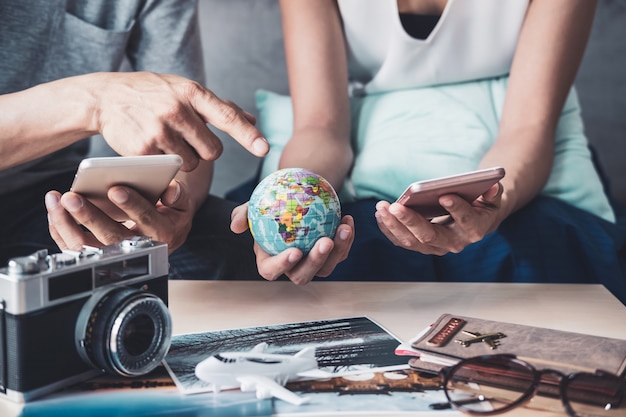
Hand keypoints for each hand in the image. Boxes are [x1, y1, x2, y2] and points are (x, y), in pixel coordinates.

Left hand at [45, 179, 194, 252]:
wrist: (166, 231)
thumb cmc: (170, 212)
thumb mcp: (182, 203)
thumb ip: (178, 194)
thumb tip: (170, 190)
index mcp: (164, 234)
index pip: (148, 220)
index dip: (132, 205)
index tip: (115, 189)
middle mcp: (140, 248)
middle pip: (112, 237)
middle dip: (90, 217)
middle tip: (72, 197)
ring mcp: (116, 255)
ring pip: (89, 247)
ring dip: (68, 225)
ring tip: (56, 200)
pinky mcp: (98, 256)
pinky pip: (76, 248)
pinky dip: (61, 230)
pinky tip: (55, 210)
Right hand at [90, 72, 268, 170]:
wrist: (105, 98)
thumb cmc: (153, 93)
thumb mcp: (185, 90)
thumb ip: (219, 106)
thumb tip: (253, 119)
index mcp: (191, 92)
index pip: (226, 116)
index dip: (247, 134)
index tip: (264, 148)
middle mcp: (177, 110)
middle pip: (213, 151)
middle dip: (205, 150)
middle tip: (188, 139)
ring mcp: (159, 131)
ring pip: (193, 164)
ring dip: (185, 159)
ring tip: (167, 140)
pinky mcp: (143, 150)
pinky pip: (169, 169)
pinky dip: (165, 164)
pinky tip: (152, 146)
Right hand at [230, 203, 354, 284]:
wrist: (292, 201)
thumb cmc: (270, 206)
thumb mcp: (252, 207)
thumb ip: (242, 216)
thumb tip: (235, 227)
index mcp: (269, 261)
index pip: (272, 271)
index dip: (283, 265)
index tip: (294, 251)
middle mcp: (292, 267)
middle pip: (303, 275)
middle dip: (316, 262)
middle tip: (325, 242)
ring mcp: (313, 264)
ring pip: (326, 267)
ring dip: (338, 251)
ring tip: (343, 229)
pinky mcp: (330, 256)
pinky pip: (340, 252)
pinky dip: (346, 237)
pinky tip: (347, 219)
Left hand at [375, 183, 503, 254]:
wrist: (476, 219)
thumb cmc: (482, 204)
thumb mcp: (493, 197)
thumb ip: (494, 192)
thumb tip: (492, 187)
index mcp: (474, 229)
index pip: (466, 221)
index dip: (457, 209)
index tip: (445, 195)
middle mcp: (454, 243)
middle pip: (430, 236)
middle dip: (411, 221)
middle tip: (396, 206)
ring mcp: (435, 247)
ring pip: (411, 241)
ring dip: (394, 225)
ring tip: (382, 207)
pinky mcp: (421, 245)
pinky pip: (401, 241)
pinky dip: (389, 228)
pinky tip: (381, 214)